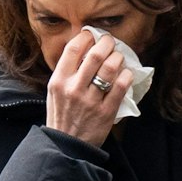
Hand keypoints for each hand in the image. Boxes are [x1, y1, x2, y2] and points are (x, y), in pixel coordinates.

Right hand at [45, 30, 129, 147]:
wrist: (67, 146)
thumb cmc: (62, 115)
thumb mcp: (55, 92)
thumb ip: (67, 72)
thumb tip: (85, 49)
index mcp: (58, 80)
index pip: (73, 49)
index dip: (86, 36)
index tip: (93, 34)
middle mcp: (74, 88)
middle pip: (96, 55)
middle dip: (108, 43)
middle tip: (112, 41)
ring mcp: (91, 100)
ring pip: (111, 68)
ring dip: (119, 58)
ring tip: (119, 57)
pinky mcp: (106, 111)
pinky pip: (121, 86)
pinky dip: (127, 75)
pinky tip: (126, 74)